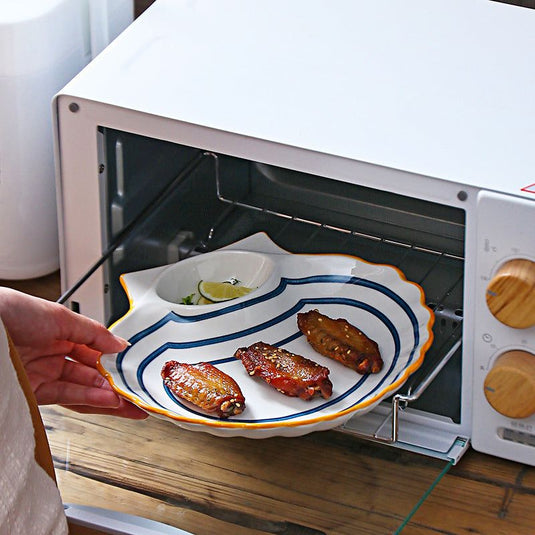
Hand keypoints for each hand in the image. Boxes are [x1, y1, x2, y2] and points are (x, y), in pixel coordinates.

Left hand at [0, 288, 146, 418]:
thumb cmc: (9, 312)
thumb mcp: (60, 316)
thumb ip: (94, 333)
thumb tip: (120, 344)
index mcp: (60, 332)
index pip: (95, 350)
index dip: (115, 360)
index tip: (133, 366)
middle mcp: (52, 354)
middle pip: (91, 373)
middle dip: (116, 383)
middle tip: (136, 392)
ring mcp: (42, 374)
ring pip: (82, 389)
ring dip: (107, 396)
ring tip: (128, 401)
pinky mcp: (32, 392)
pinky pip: (67, 398)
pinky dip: (90, 400)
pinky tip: (108, 401)